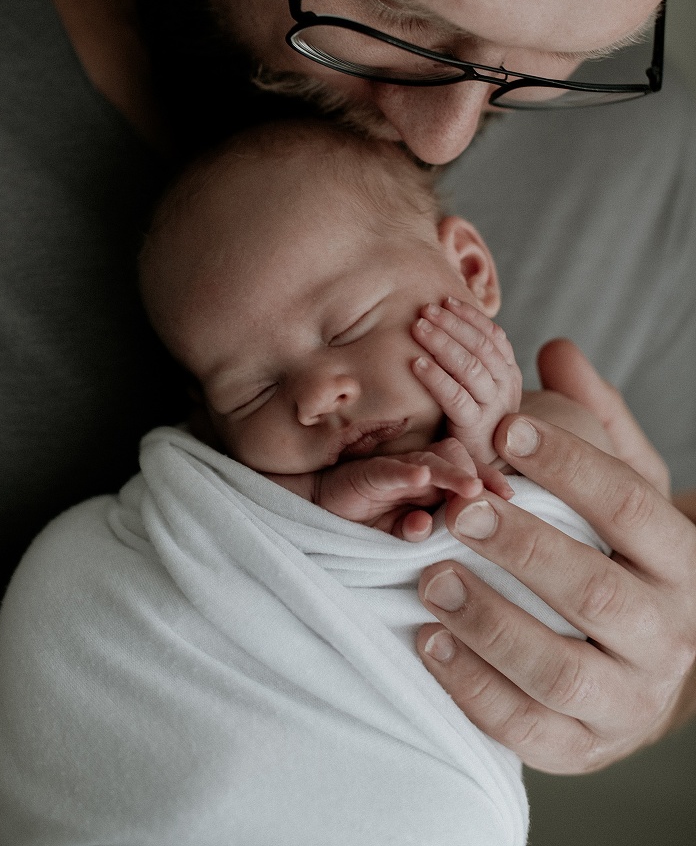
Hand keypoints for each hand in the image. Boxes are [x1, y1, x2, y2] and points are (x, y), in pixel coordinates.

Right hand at [315, 440, 512, 540]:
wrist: (320, 508)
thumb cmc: (366, 523)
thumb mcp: (400, 535)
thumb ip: (417, 532)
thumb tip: (428, 529)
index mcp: (433, 485)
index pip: (470, 471)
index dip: (491, 479)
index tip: (512, 496)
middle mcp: (417, 471)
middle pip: (456, 457)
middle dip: (479, 474)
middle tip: (495, 495)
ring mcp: (394, 470)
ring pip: (430, 460)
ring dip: (452, 474)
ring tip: (470, 489)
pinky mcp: (366, 473)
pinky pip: (390, 469)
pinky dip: (405, 472)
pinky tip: (419, 479)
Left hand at [412, 297, 521, 465]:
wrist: (475, 469)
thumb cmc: (467, 421)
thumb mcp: (476, 388)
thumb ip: (470, 360)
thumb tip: (444, 319)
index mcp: (508, 373)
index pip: (494, 335)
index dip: (470, 316)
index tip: (446, 299)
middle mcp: (506, 388)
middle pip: (481, 346)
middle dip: (452, 323)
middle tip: (425, 308)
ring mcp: (493, 408)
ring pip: (470, 366)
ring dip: (442, 342)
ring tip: (417, 326)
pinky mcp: (474, 429)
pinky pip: (455, 397)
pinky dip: (436, 377)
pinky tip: (415, 362)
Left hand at [415, 341, 695, 771]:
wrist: (640, 665)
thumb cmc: (619, 557)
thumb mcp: (622, 487)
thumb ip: (592, 422)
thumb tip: (557, 350)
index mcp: (679, 559)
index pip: (630, 506)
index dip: (569, 465)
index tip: (503, 431)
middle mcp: (666, 632)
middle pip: (595, 591)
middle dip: (522, 547)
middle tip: (459, 511)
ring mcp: (629, 699)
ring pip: (561, 669)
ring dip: (489, 622)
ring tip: (429, 578)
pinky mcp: (585, 748)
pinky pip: (530, 730)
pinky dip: (474, 689)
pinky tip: (428, 642)